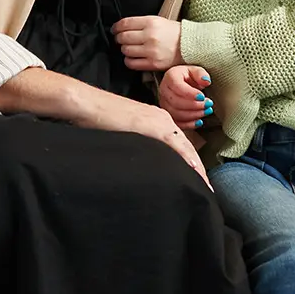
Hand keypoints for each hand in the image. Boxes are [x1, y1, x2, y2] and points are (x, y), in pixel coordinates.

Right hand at [90, 96, 210, 187]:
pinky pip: (176, 145)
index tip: (198, 181)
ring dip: (197, 168)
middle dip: (198, 169)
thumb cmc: (99, 119)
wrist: (87, 104)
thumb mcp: (125, 134)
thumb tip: (144, 162)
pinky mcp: (153, 125)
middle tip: (207, 190)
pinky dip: (187, 159)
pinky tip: (195, 172)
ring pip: (186, 148)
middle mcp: (164, 119)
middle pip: (187, 148)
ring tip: (205, 187)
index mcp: (158, 120)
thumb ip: (139, 143)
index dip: (191, 163)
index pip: (180, 146)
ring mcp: (160, 121)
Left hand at [114, 15, 182, 71]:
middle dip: (119, 38)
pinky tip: (133, 57)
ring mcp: (151, 51)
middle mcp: (150, 36)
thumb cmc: (172, 32)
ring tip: (131, 48)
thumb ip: (140, 23)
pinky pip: (131, 63)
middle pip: (123, 37)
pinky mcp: (153, 64)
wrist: (189, 45)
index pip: (125, 24)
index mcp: (151, 22)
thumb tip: (121, 28)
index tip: (115, 30)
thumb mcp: (158, 20)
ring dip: (125, 49)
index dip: (116, 27)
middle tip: (121, 39)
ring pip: (126, 50)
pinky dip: (129, 60)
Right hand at [158, 65, 214, 129]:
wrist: (182, 82)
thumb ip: (201, 74)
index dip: (190, 93)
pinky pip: (176, 122)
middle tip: (207, 104)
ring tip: (206, 111)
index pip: (177, 86)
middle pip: (176, 102)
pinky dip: (189, 124)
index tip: (202, 96)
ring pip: (176, 113)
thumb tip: (205, 81)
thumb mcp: (196, 71)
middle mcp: (164, 90)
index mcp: (170, 77)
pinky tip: (199, 121)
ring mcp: (164, 103)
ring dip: (193, 115)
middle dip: (194, 105)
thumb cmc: (188, 76)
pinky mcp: (168, 114)